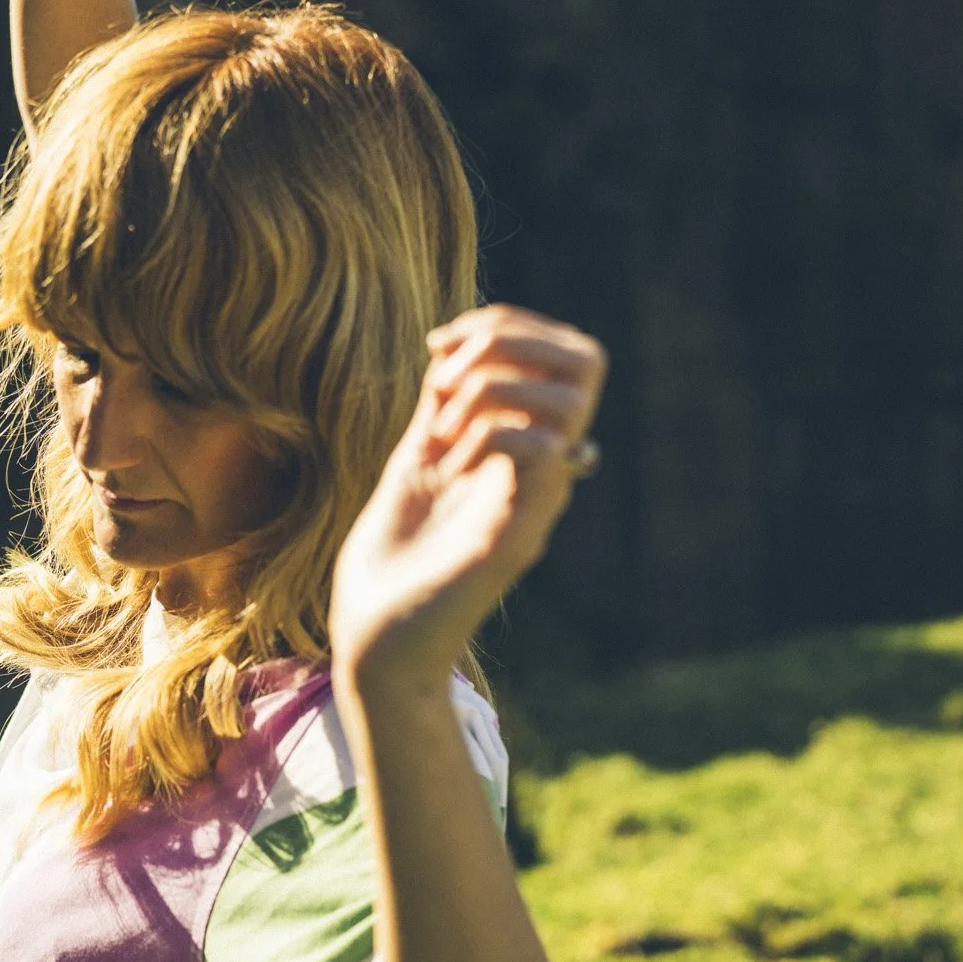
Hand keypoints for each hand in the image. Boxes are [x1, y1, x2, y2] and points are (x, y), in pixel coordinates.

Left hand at [330, 305, 605, 691]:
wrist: (376, 636)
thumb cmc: (393, 558)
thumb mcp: (418, 460)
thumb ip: (441, 409)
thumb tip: (448, 350)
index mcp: (522, 445)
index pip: (563, 352)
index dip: (508, 324)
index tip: (440, 344)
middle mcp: (541, 467)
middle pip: (587, 360)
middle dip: (512, 338)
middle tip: (447, 375)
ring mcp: (535, 498)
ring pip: (570, 399)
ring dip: (495, 386)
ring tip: (443, 426)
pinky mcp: (519, 531)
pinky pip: (541, 450)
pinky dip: (489, 431)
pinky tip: (446, 460)